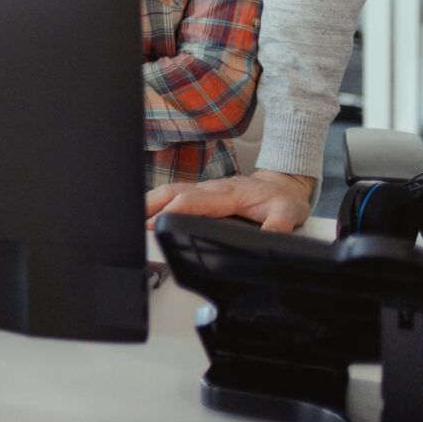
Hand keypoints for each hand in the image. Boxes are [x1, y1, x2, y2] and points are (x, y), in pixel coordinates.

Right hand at [146, 170, 313, 232]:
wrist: (283, 183)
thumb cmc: (282, 198)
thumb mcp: (289, 212)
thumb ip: (279, 225)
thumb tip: (269, 238)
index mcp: (228, 194)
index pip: (194, 200)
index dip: (173, 210)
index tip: (157, 221)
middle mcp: (212, 189)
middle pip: (173, 191)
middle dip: (151, 204)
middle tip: (134, 220)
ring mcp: (205, 189)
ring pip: (170, 190)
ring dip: (150, 202)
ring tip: (133, 218)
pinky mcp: (202, 193)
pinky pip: (175, 193)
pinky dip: (158, 201)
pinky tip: (147, 212)